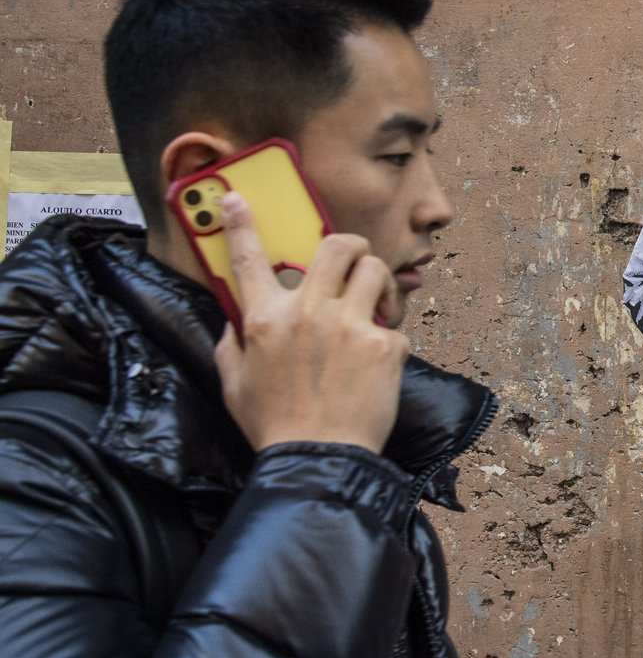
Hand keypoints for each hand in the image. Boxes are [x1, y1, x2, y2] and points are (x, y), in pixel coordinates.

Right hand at [213, 193, 407, 452]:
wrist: (319, 459)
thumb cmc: (275, 426)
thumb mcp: (235, 383)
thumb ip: (234, 343)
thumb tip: (238, 319)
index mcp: (264, 319)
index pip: (248, 258)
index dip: (241, 222)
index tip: (235, 197)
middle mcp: (307, 313)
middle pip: (336, 245)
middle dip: (349, 244)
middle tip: (352, 260)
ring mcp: (348, 326)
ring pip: (374, 270)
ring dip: (375, 282)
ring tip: (372, 306)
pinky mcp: (383, 346)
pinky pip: (392, 325)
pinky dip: (388, 340)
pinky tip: (378, 363)